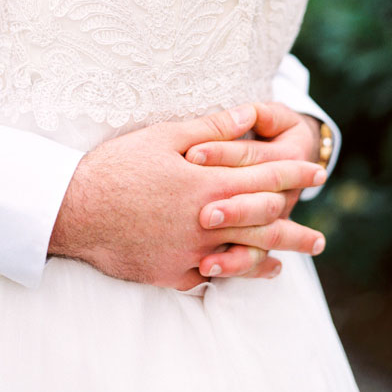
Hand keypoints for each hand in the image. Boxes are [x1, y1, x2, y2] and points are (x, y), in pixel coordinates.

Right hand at [48, 104, 325, 289]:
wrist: (72, 210)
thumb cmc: (115, 166)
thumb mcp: (163, 136)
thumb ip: (212, 128)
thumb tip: (249, 115)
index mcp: (207, 186)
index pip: (264, 180)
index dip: (294, 174)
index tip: (317, 172)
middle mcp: (205, 224)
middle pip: (263, 227)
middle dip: (295, 229)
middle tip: (320, 238)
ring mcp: (188, 253)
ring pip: (244, 255)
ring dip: (275, 255)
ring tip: (296, 258)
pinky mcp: (169, 272)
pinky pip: (211, 276)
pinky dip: (235, 272)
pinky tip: (250, 271)